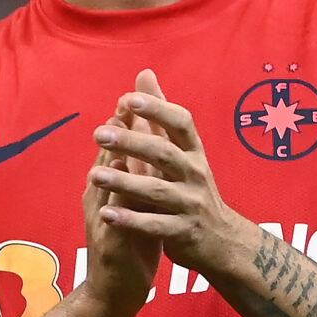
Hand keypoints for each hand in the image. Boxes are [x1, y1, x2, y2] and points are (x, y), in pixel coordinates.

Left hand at [88, 69, 243, 286]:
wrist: (222, 241)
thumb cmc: (192, 190)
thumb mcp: (182, 152)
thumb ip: (160, 116)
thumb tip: (144, 75)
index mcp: (193, 152)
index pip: (180, 123)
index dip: (157, 109)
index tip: (128, 99)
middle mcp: (195, 174)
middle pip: (164, 154)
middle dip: (132, 142)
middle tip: (99, 134)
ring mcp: (191, 204)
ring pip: (157, 190)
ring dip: (124, 183)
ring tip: (94, 176)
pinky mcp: (184, 232)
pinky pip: (155, 225)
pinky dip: (131, 220)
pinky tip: (106, 215)